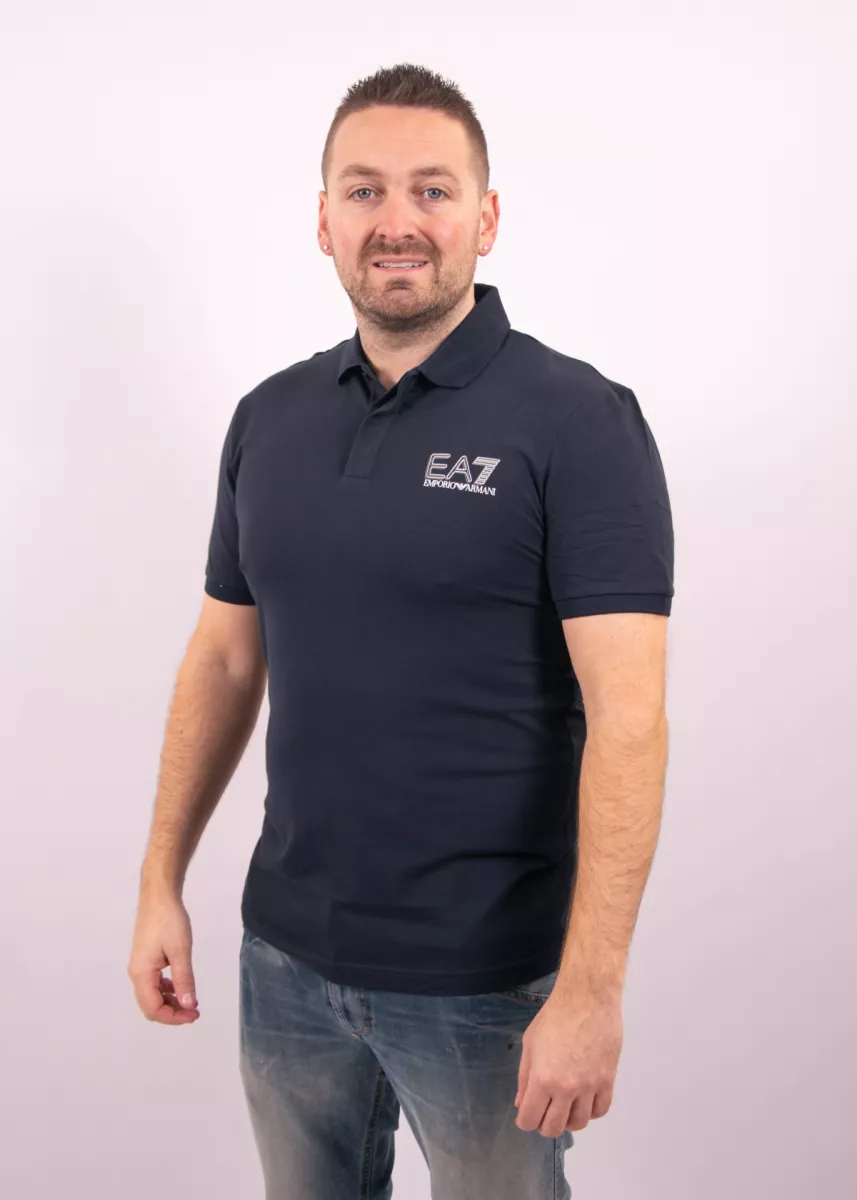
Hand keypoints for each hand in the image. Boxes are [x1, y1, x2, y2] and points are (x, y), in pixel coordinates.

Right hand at [128, 890, 199, 1024]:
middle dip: (172, 1012)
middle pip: (150, 1005)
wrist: (159, 896)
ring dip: (170, 1002)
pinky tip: (181, 986)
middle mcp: (137, 973)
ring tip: (190, 1001)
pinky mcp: (146, 959)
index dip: (173, 1017)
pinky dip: (168, 989)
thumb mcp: (181, 951)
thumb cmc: (169, 921)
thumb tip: (188, 1006)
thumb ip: (184, 980)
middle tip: (194, 1012)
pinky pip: (154, 983)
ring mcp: (140, 966)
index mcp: (141, 974)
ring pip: (152, 995)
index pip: (153, 1008)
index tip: (193, 1015)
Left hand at [514, 990, 622, 1136]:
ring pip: (579, 1123)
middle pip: (554, 1128)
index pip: (530, 1119)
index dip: (525, 1120)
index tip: (526, 1113)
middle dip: (544, 1124)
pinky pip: (600, 1110)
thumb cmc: (554, 1017)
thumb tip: (522, 1103)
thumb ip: (524, 1077)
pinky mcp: (608, 1080)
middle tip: (545, 1111)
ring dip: (568, 1119)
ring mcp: (589, 1086)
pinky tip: (584, 1100)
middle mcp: (566, 1089)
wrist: (587, 999)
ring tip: (565, 1105)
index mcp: (542, 1079)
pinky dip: (590, 1111)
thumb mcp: (529, 1043)